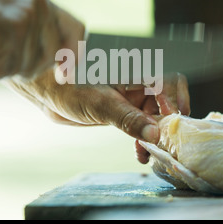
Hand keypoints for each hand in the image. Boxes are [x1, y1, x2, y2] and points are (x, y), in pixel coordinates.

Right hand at [0, 0, 84, 80]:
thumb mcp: (9, 12)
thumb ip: (30, 33)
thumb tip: (50, 65)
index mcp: (43, 3)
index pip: (76, 30)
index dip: (73, 55)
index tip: (63, 76)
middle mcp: (40, 9)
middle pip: (50, 58)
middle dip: (27, 69)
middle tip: (0, 64)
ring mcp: (28, 19)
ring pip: (27, 67)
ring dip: (2, 70)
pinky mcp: (11, 32)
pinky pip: (7, 69)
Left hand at [5, 70, 189, 159]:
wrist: (48, 92)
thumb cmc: (69, 87)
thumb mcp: (100, 105)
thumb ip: (128, 118)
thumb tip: (154, 134)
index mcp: (135, 71)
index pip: (168, 79)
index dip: (175, 99)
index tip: (172, 121)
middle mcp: (137, 83)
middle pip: (167, 100)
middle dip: (168, 122)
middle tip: (166, 141)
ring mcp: (131, 98)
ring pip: (156, 116)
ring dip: (156, 135)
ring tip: (151, 152)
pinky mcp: (124, 112)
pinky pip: (142, 125)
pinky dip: (144, 139)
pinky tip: (141, 152)